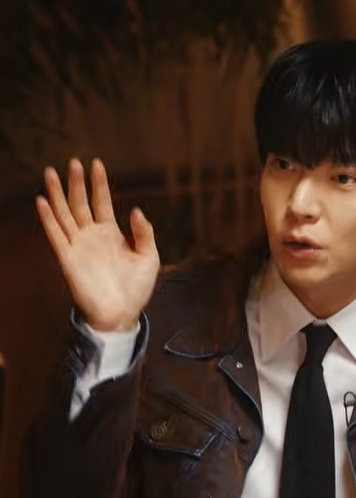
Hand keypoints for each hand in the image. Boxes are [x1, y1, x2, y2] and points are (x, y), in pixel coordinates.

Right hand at [36, 158, 159, 331]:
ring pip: (64, 214)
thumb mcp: (149, 257)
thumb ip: (144, 233)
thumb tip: (136, 209)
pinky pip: (56, 236)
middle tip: (73, 161)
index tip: (97, 164)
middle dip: (77, 183)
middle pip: (80, 203)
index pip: (102, 202)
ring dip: (57, 194)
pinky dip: (49, 219)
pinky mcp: (68, 259)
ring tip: (52, 173)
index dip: (99, 184)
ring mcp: (79, 246)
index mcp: (112, 234)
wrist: (123, 314)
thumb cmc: (137, 288)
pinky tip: (43, 201)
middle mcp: (92, 236)